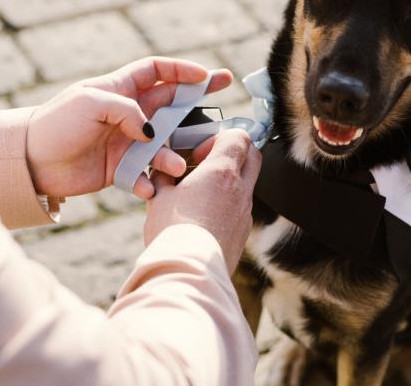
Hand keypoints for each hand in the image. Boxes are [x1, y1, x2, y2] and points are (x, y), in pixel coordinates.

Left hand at [26, 57, 232, 199]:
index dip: (181, 69)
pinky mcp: (119, 168)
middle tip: (225, 91)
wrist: (30, 162)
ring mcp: (126, 141)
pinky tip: (147, 188)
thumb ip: (127, 110)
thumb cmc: (56, 124)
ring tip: (175, 167)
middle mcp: (128, 113)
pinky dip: (148, 182)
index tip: (204, 74)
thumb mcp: (91, 103)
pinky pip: (143, 174)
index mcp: (119, 89)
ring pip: (163, 144)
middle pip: (170, 102)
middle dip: (198, 98)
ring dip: (172, 155)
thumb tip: (152, 132)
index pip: (157, 71)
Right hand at [145, 129, 260, 270]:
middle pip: (252, 156)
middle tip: (205, 166)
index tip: (198, 154)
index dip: (218, 138)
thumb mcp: (158, 198)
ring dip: (228, 182)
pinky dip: (227, 205)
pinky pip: (241, 208)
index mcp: (221, 173)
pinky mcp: (244, 232)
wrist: (188, 272)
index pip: (238, 137)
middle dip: (232, 154)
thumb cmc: (172, 233)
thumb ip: (163, 178)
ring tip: (199, 196)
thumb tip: (164, 173)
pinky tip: (203, 218)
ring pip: (246, 184)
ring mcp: (245, 212)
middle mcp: (241, 189)